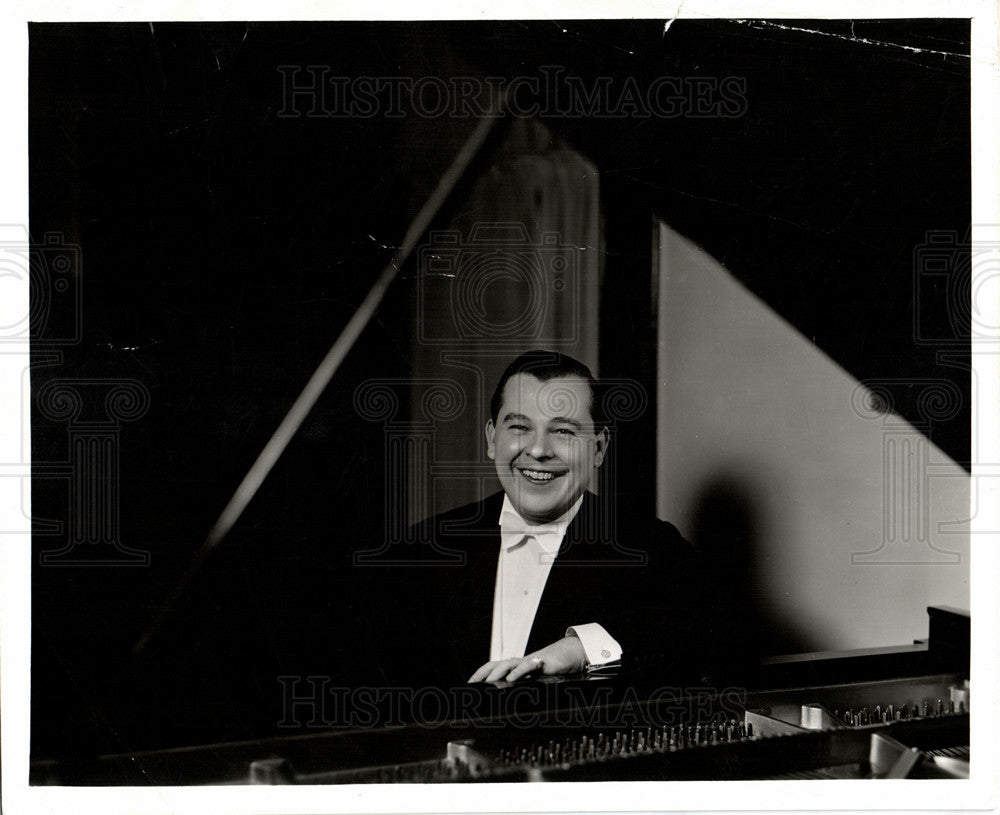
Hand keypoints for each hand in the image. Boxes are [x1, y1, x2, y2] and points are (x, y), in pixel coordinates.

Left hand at [467, 636, 586, 682]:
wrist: (566, 656)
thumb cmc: (547, 671)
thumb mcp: (531, 682)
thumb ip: (520, 690)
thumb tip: (507, 707)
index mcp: (513, 668)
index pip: (491, 668)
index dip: (479, 675)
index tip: (468, 686)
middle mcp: (517, 663)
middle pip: (495, 665)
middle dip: (482, 675)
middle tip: (473, 686)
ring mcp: (527, 662)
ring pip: (508, 664)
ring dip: (496, 673)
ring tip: (488, 683)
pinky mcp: (540, 663)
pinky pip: (527, 666)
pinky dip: (518, 672)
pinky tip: (511, 679)